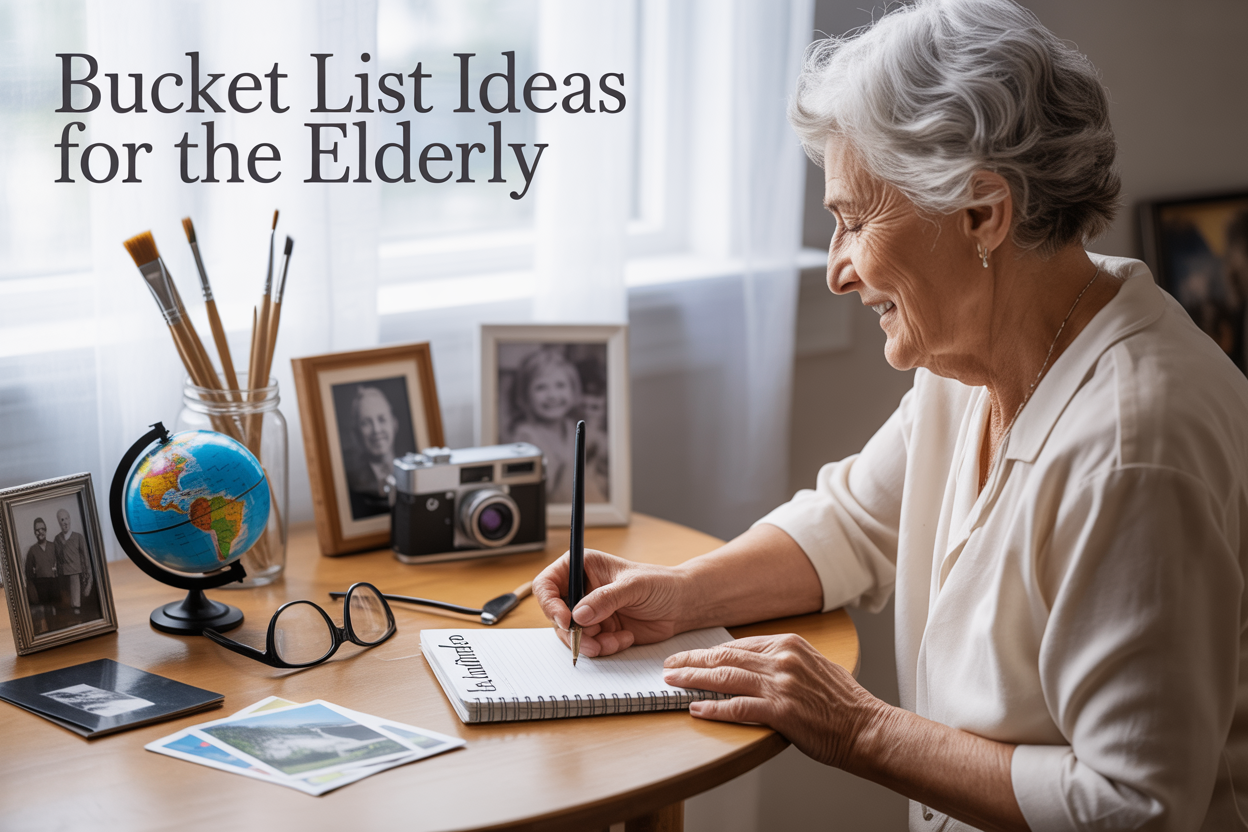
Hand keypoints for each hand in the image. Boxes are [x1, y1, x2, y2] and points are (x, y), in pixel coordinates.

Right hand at [533, 549, 687, 657]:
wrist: (681, 605)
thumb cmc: (660, 584)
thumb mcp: (633, 586)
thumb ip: (605, 599)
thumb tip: (578, 615)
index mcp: (582, 567)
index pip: (548, 583)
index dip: (549, 602)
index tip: (565, 619)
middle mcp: (581, 590)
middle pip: (556, 615)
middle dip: (572, 632)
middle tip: (590, 641)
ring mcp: (590, 612)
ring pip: (571, 635)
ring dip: (590, 643)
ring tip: (613, 641)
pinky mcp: (600, 631)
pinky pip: (589, 645)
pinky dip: (604, 648)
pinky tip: (624, 639)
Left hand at [662, 633, 880, 768]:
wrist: (866, 727)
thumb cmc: (843, 703)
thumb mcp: (815, 667)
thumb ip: (785, 661)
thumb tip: (753, 664)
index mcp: (790, 644)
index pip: (739, 644)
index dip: (710, 651)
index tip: (691, 656)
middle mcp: (783, 659)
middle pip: (725, 656)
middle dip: (692, 660)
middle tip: (669, 664)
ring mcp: (781, 684)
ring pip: (725, 677)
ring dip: (693, 679)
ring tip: (672, 682)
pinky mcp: (781, 711)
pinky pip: (737, 707)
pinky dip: (713, 708)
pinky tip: (696, 709)